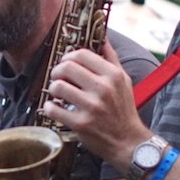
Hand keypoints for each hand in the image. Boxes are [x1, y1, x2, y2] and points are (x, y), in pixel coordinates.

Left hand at [40, 42, 148, 166]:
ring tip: (57, 94)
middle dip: (57, 71)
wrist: (129, 143)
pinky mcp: (81, 123)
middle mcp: (103, 89)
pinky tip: (55, 108)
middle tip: (58, 78)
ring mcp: (92, 107)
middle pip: (66, 67)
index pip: (82, 54)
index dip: (68, 56)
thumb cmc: (124, 110)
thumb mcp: (124, 81)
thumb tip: (102, 37)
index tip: (66, 63)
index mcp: (113, 75)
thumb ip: (111, 58)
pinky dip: (49, 107)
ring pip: (57, 86)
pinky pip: (53, 109)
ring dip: (53, 89)